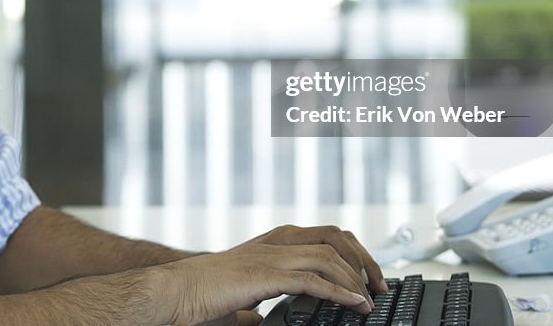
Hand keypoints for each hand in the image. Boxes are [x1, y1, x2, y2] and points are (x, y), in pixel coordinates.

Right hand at [157, 224, 385, 325]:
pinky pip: (312, 280)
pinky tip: (353, 304)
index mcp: (270, 244)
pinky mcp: (264, 275)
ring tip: (370, 300)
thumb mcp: (235, 298)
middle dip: (363, 260)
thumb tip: (259, 320)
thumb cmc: (198, 296)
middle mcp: (274, 243)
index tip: (367, 277)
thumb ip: (253, 306)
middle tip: (379, 286)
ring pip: (328, 256)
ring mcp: (270, 256)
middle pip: (334, 238)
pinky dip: (339, 292)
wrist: (172, 292)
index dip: (351, 252)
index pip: (323, 235)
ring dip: (355, 278)